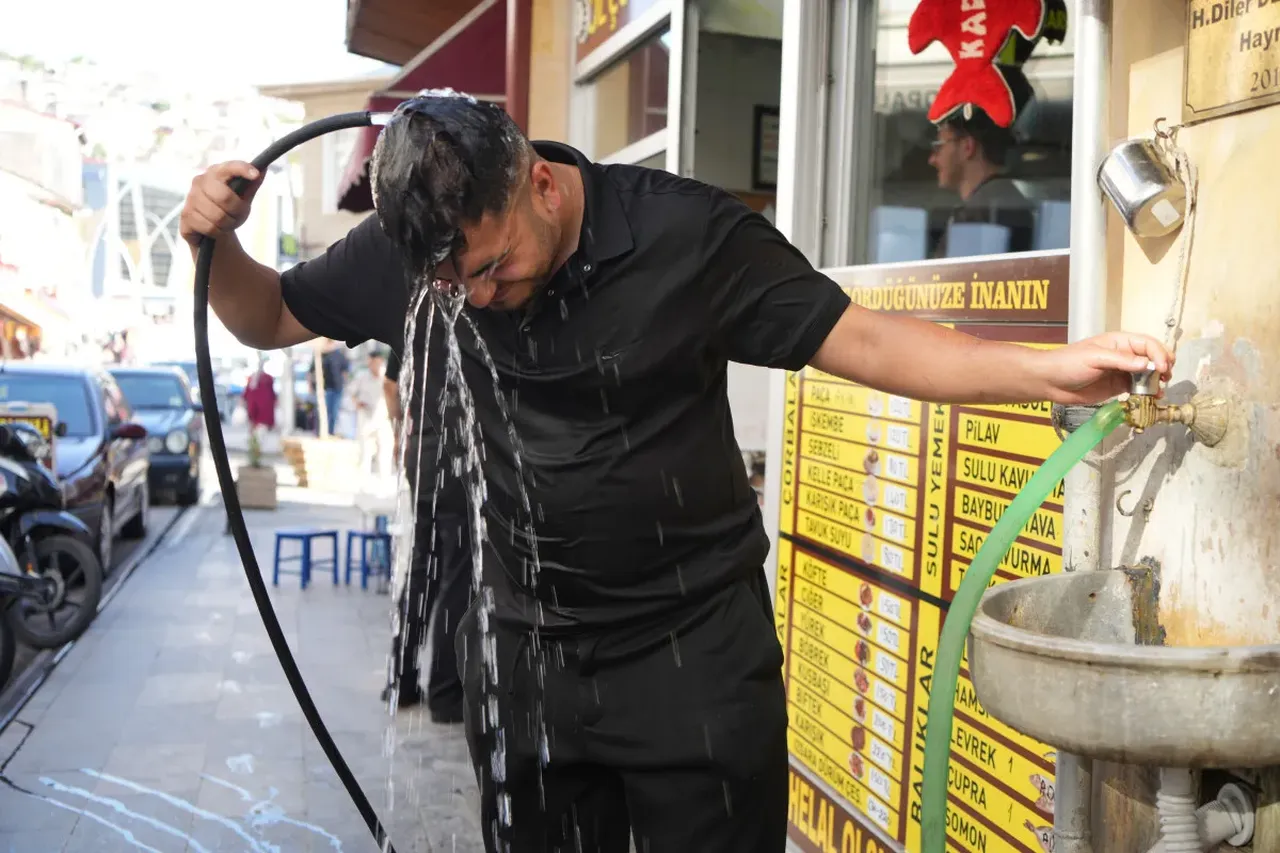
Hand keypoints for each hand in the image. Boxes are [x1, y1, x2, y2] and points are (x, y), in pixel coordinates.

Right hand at [179, 161, 262, 247]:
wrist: (210, 229)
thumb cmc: (229, 209)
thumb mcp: (243, 198)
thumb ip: (252, 185)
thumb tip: (263, 167)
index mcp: (216, 173)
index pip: (229, 167)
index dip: (242, 169)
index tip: (255, 174)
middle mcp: (200, 181)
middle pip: (224, 197)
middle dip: (236, 212)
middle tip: (236, 216)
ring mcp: (190, 198)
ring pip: (217, 216)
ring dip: (227, 224)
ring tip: (224, 223)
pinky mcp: (185, 215)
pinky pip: (209, 227)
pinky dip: (216, 232)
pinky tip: (214, 229)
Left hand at [1038, 332, 1173, 404]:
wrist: (1050, 382)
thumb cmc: (1068, 363)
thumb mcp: (1094, 358)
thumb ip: (1121, 360)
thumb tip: (1146, 364)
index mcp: (1119, 342)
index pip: (1147, 344)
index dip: (1158, 354)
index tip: (1162, 368)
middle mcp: (1124, 355)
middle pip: (1151, 358)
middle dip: (1162, 366)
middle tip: (1166, 377)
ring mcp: (1121, 371)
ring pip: (1147, 374)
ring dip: (1157, 381)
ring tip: (1160, 390)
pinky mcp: (1118, 386)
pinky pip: (1137, 388)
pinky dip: (1147, 392)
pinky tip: (1151, 398)